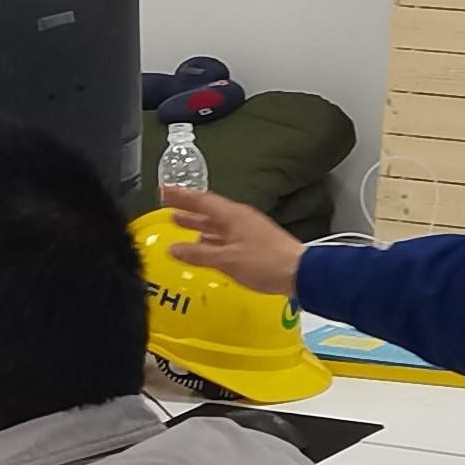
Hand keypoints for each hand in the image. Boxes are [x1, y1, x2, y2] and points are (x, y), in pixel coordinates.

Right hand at [163, 188, 304, 299]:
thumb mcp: (226, 260)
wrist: (299, 273)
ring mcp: (248, 230)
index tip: (164, 191)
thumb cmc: (267, 262)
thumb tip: (175, 249)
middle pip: (208, 210)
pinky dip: (211, 238)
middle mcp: (240, 219)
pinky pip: (226, 236)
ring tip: (181, 223)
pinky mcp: (255, 243)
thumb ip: (198, 254)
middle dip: (188, 208)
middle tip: (169, 205)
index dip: (181, 196)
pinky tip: (205, 246)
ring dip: (199, 224)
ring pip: (217, 224)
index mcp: (232, 216)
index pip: (201, 201)